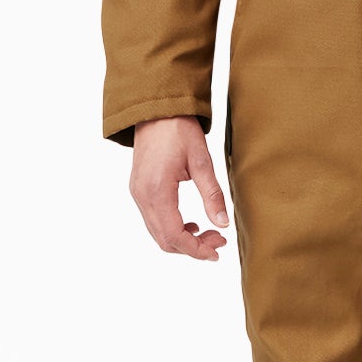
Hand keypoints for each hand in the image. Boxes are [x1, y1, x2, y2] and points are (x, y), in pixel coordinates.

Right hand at [128, 115, 230, 259]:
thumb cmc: (179, 130)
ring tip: (209, 233)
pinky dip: (172, 229)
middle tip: (218, 241)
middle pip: (164, 240)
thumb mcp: (202, 161)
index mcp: (158, 190)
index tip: (216, 252)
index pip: (174, 235)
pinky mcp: (138, 190)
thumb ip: (212, 195)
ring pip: (157, 233)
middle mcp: (142, 196)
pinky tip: (191, 223)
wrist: (156, 110)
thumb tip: (223, 224)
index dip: (196, 250)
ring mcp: (137, 194)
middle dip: (192, 248)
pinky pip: (153, 220)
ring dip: (183, 240)